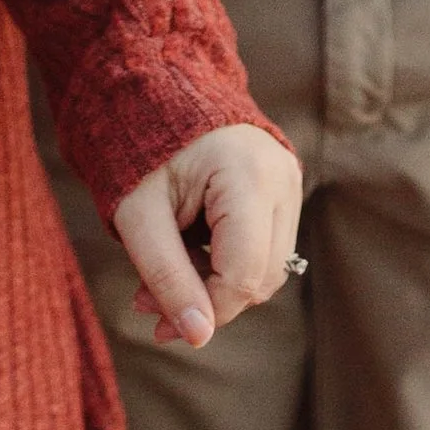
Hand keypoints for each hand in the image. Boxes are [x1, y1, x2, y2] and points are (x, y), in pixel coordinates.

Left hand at [111, 122, 304, 350]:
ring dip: (216, 285)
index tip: (159, 325)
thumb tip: (198, 338)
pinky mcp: (283, 187)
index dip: (206, 309)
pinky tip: (186, 255)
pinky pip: (265, 247)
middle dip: (208, 300)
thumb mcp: (140, 217)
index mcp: (247, 174)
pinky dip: (227, 263)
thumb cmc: (141, 148)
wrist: (157, 91)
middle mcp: (282, 176)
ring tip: (160, 278)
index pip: (244, 273)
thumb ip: (168, 277)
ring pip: (266, 267)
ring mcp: (289, 180)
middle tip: (148, 303)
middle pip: (261, 276)